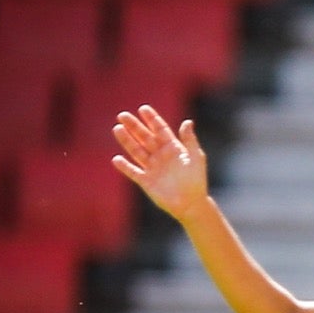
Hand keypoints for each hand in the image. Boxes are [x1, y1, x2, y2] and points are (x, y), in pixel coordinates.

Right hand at [111, 105, 207, 221]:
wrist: (192, 204)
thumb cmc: (197, 180)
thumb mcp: (196, 157)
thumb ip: (190, 140)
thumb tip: (187, 122)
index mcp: (173, 148)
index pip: (160, 130)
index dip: (152, 119)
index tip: (143, 109)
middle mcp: (160, 156)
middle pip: (144, 137)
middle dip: (134, 126)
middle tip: (123, 115)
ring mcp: (152, 168)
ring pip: (136, 151)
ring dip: (126, 140)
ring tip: (117, 129)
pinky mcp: (146, 181)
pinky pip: (133, 172)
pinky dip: (124, 166)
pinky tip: (116, 159)